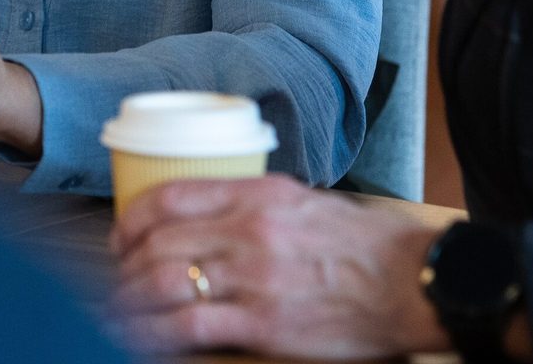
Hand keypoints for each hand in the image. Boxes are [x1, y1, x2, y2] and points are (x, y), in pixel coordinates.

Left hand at [109, 175, 447, 359]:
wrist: (416, 280)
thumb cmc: (367, 244)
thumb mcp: (305, 202)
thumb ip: (255, 205)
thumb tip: (212, 215)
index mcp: (257, 195)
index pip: (170, 197)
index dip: (132, 219)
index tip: (121, 237)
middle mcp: (249, 230)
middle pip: (160, 243)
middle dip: (126, 265)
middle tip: (117, 279)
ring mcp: (255, 278)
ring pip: (166, 283)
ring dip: (131, 300)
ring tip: (118, 311)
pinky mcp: (265, 323)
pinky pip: (191, 326)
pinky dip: (156, 333)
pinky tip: (141, 338)